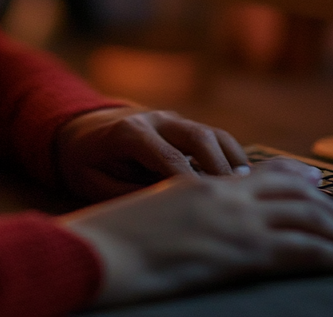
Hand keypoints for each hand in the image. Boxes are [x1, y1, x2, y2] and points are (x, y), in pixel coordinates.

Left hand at [56, 107, 250, 200]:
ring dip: (233, 161)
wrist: (82, 127)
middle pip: (198, 136)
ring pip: (212, 133)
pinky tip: (246, 183)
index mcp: (129, 132)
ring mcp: (172, 119)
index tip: (210, 209)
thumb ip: (127, 194)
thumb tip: (165, 213)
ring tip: (250, 192)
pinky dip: (231, 157)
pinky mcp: (183, 126)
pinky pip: (214, 137)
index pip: (168, 157)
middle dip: (220, 168)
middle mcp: (155, 119)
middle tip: (239, 200)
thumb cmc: (86, 162)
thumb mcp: (93, 182)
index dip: (191, 182)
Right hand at [61, 158, 332, 306]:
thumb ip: (183, 202)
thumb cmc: (116, 236)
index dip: (291, 176)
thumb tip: (200, 207)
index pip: (258, 172)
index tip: (314, 182)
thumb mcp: (154, 208)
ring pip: (301, 217)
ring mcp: (234, 222)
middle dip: (321, 204)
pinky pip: (298, 250)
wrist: (102, 249)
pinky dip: (327, 253)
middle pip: (287, 192)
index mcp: (202, 182)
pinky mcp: (240, 253)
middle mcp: (223, 194)